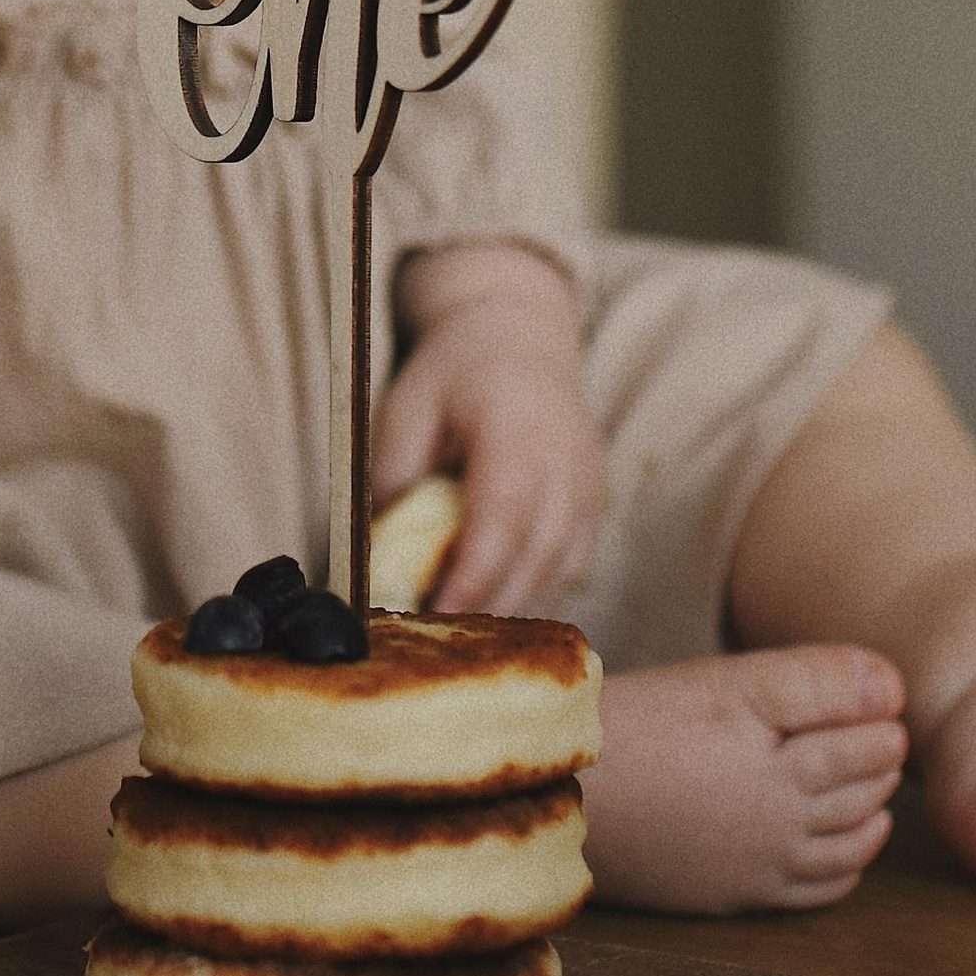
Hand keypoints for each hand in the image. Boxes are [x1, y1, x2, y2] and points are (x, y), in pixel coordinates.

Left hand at [374, 243, 602, 612]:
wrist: (518, 338)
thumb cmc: (452, 375)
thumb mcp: (404, 409)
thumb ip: (393, 482)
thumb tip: (380, 563)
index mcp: (517, 429)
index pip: (502, 518)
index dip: (470, 577)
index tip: (432, 617)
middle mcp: (566, 463)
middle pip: (533, 559)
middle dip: (482, 607)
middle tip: (428, 637)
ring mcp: (589, 489)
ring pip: (555, 575)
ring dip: (506, 608)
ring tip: (452, 626)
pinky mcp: (595, 510)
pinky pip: (567, 571)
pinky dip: (529, 593)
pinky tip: (488, 601)